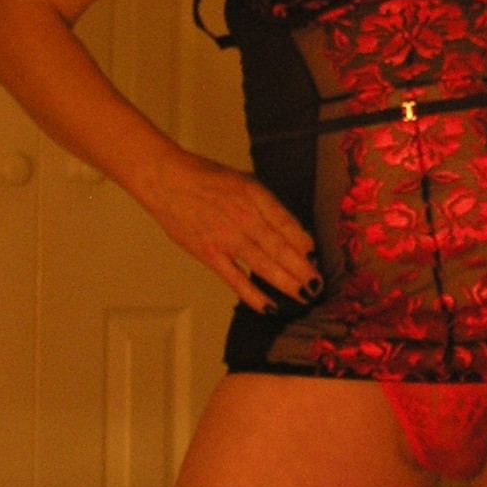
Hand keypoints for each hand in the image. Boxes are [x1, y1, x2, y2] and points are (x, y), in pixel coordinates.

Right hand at [144, 149, 322, 312]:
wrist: (167, 181)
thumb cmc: (208, 178)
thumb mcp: (243, 181)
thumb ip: (266, 205)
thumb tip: (293, 232)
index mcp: (254, 194)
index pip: (286, 221)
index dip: (303, 241)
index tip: (316, 256)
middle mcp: (244, 215)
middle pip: (279, 246)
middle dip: (302, 268)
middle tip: (318, 285)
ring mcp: (226, 237)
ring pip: (263, 264)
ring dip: (286, 282)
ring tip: (305, 295)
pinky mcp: (208, 253)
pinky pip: (234, 278)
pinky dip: (252, 295)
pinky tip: (269, 307)